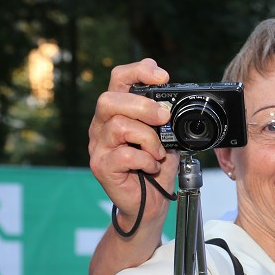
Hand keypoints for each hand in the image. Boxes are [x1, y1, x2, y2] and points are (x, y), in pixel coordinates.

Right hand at [89, 59, 178, 225]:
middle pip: (109, 100)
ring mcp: (98, 146)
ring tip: (157, 153)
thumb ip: (165, 119)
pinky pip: (123, 154)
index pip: (119, 78)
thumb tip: (175, 103)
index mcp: (117, 112)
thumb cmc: (155, 168)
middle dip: (143, 106)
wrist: (150, 204)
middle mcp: (102, 125)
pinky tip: (151, 166)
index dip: (139, 71)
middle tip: (164, 118)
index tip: (162, 76)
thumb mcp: (166, 137)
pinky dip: (145, 160)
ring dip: (148, 139)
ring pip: (119, 126)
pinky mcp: (101, 166)